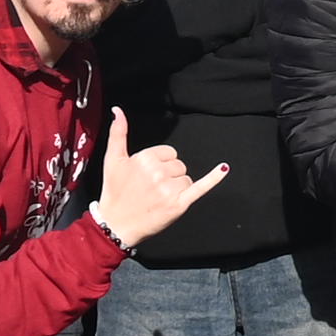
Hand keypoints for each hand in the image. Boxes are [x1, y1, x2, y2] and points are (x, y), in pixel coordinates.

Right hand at [93, 111, 219, 246]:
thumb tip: (118, 111)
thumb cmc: (115, 193)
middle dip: (168, 176)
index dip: (159, 164)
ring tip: (158, 197)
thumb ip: (118, 133)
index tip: (147, 175)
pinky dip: (213, 178)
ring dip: (176, 188)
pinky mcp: (179, 204)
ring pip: (186, 179)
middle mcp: (158, 172)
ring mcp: (169, 189)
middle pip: (179, 165)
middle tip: (150, 188)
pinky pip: (201, 187)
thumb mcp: (112, 160)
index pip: (169, 153)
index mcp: (144, 159)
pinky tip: (223, 168)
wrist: (116, 224)